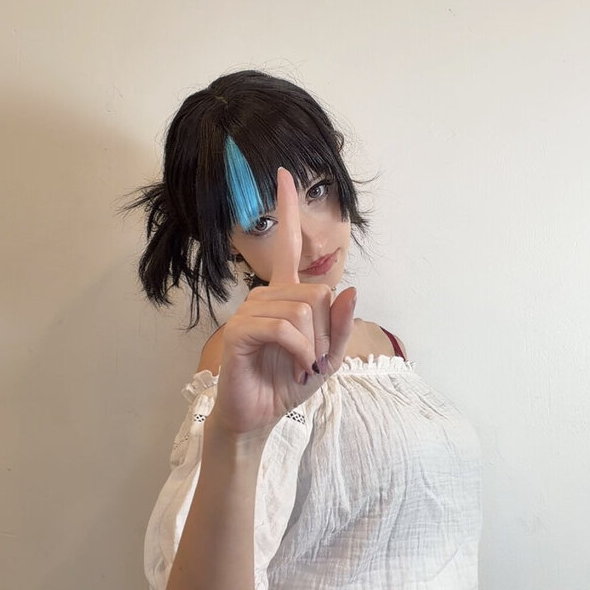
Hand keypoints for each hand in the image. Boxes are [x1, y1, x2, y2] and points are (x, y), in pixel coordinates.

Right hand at [211, 166, 356, 437]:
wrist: (258, 415)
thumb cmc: (288, 382)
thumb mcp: (329, 358)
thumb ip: (342, 325)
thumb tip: (349, 288)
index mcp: (285, 296)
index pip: (286, 244)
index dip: (286, 208)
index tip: (284, 173)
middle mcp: (266, 296)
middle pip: (317, 293)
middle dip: (325, 333)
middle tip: (311, 359)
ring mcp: (250, 311)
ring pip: (303, 311)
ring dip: (313, 347)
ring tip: (299, 366)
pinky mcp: (240, 331)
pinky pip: (284, 329)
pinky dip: (300, 352)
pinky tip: (294, 366)